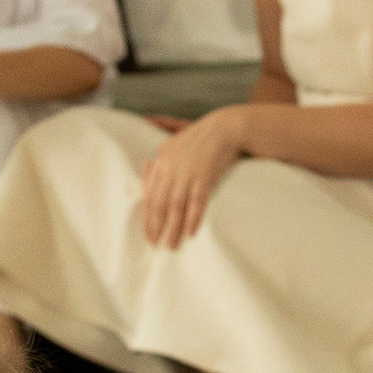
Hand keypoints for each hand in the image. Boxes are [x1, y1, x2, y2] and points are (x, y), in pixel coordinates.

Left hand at [138, 108, 245, 249]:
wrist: (226, 127)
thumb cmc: (202, 139)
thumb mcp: (175, 146)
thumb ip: (161, 163)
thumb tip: (146, 177)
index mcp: (161, 160)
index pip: (149, 194)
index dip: (148, 216)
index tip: (148, 233)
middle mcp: (170, 167)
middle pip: (159, 202)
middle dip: (156, 226)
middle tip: (155, 244)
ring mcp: (187, 171)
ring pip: (175, 206)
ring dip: (173, 228)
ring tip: (171, 245)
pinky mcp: (204, 175)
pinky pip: (196, 201)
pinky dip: (192, 218)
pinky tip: (190, 232)